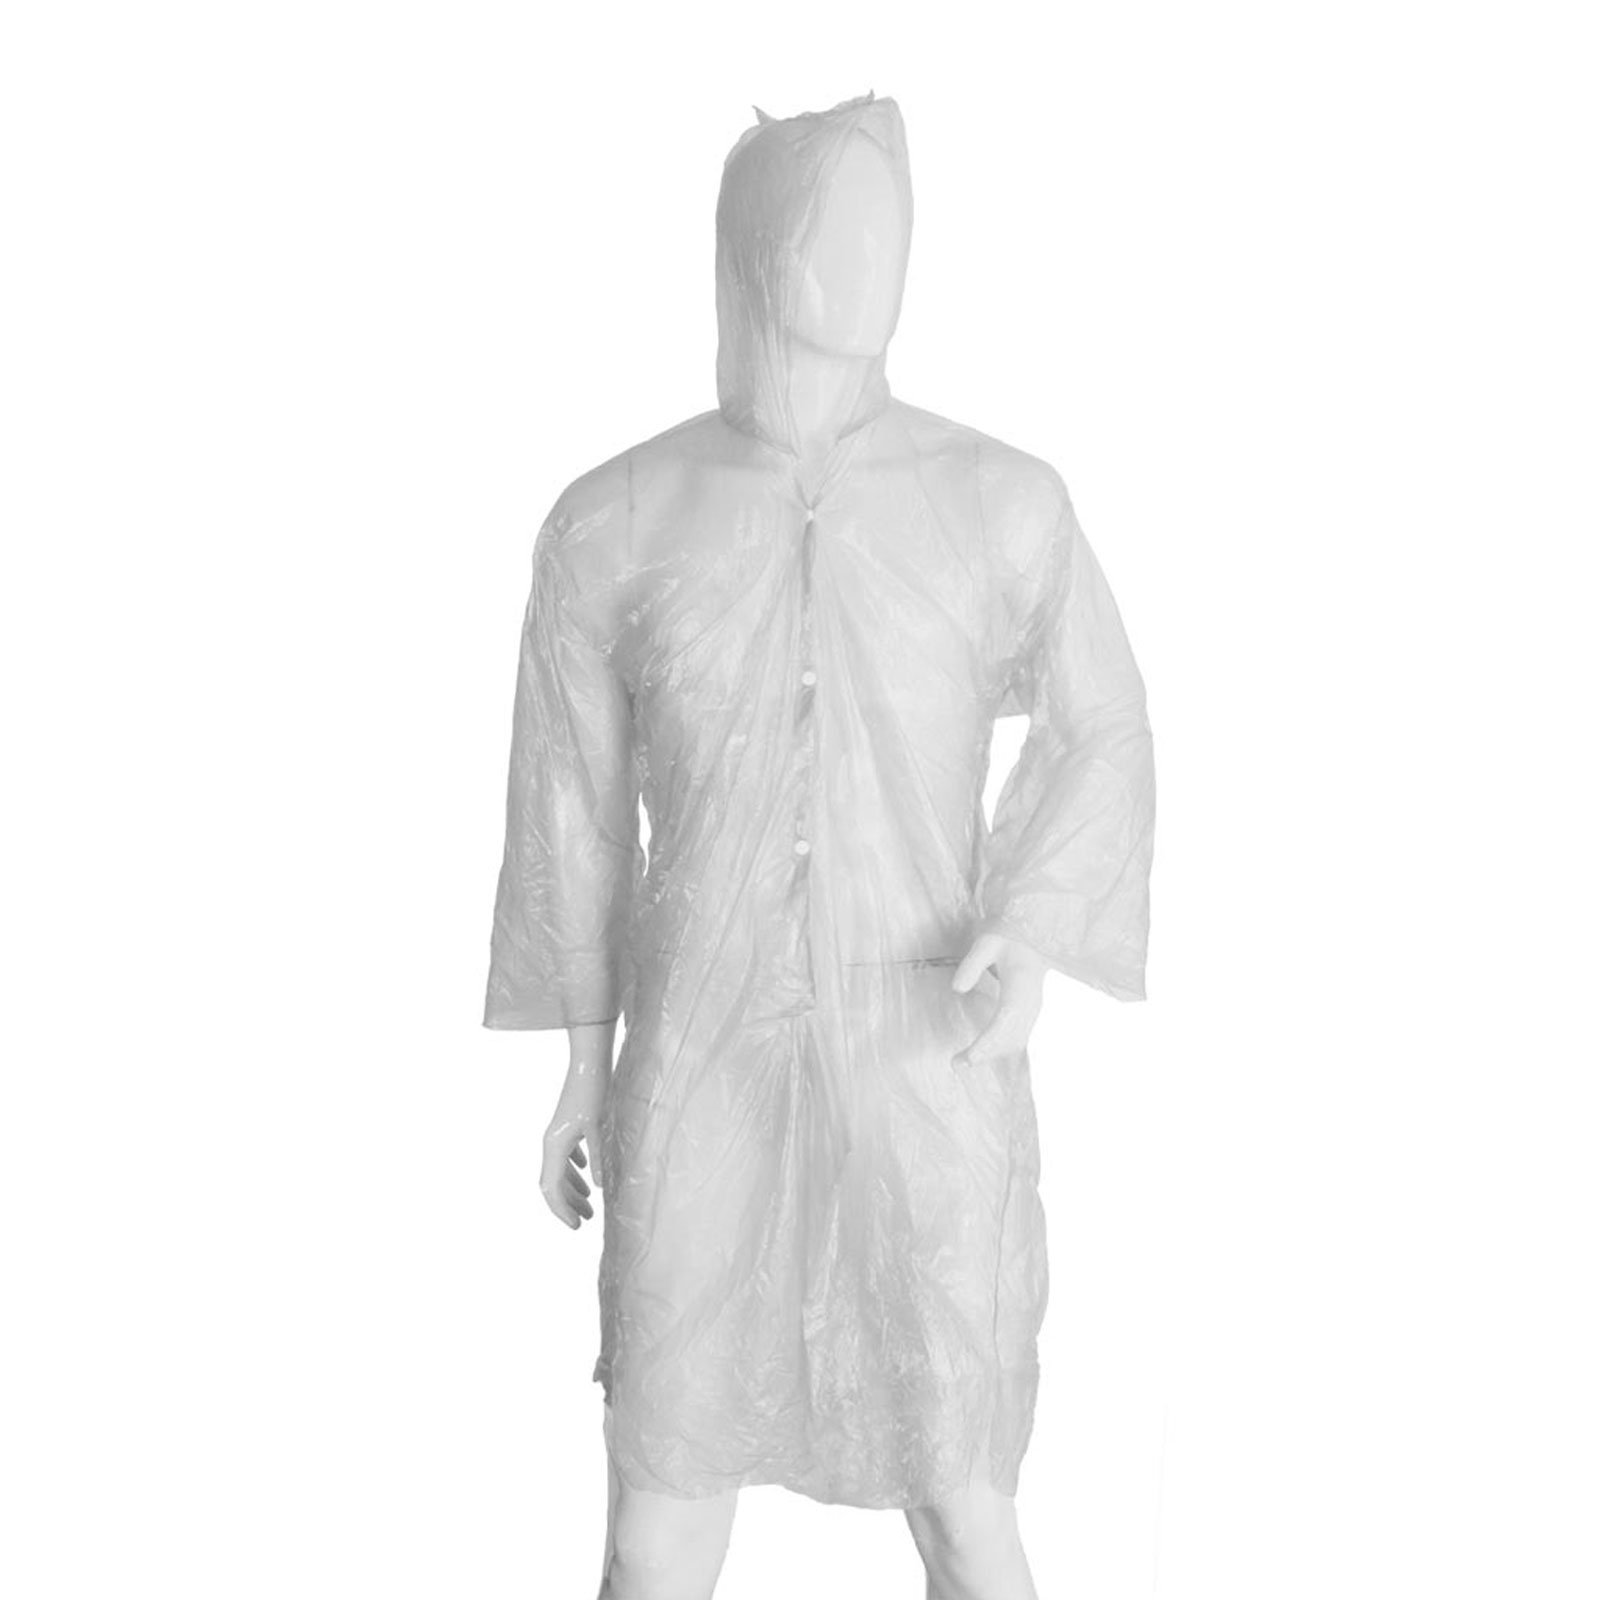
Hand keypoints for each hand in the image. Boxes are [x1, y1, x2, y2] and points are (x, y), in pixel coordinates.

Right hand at [540, 1025, 612, 1228]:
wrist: (590, 1065)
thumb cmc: (595, 1094)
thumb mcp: (600, 1128)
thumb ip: (599, 1158)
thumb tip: (600, 1187)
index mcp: (554, 1146)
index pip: (551, 1188)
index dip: (561, 1211)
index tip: (576, 1226)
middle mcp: (551, 1142)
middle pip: (552, 1183)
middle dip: (567, 1204)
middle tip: (585, 1221)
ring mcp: (557, 1134)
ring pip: (559, 1171)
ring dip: (572, 1189)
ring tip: (590, 1205)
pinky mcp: (567, 1127)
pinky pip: (565, 1157)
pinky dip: (574, 1172)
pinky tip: (588, 1176)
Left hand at [950, 929, 1047, 1068]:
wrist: (1035, 938)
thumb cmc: (1009, 937)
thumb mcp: (987, 942)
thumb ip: (973, 964)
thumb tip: (957, 989)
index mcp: (1022, 984)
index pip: (1006, 1020)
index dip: (989, 1042)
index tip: (969, 1057)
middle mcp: (1031, 1002)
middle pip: (1011, 1038)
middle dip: (985, 1054)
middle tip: (956, 1063)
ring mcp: (1033, 1010)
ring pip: (1016, 1041)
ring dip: (991, 1055)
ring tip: (961, 1061)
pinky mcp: (1029, 1014)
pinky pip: (1017, 1038)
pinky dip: (999, 1049)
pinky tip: (979, 1053)